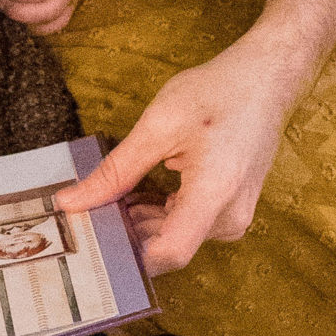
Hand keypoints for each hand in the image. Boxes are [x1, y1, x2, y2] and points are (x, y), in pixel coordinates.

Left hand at [54, 33, 297, 275]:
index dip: (126, 253)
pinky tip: (139, 193)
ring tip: (113, 194)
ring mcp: (235, 218)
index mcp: (215, 194)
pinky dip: (159, 214)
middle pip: (166, 246)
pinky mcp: (232, 213)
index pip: (168, 254)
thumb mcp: (157, 126)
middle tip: (88, 210)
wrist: (264, 81)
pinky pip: (188, 227)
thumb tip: (70, 202)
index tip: (91, 238)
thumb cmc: (217, 94)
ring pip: (174, 238)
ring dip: (140, 222)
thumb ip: (115, 171)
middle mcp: (230, 217)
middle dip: (125, 232)